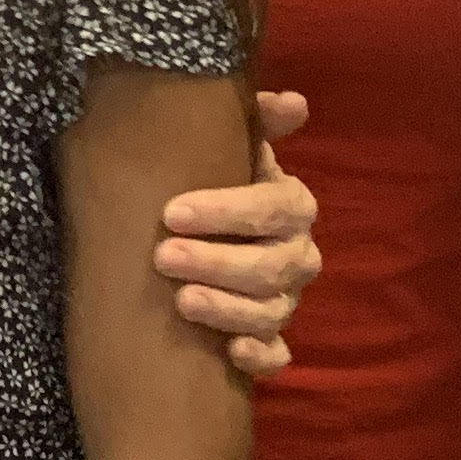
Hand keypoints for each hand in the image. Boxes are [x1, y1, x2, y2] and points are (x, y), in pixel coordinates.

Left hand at [153, 90, 318, 381]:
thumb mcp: (230, 149)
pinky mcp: (271, 340)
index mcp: (291, 206)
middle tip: (163, 256)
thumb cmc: (213, 187)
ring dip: (228, 309)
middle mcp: (297, 254)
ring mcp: (285, 300)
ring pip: (272, 312)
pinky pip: (277, 356)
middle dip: (217, 262)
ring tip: (180, 301)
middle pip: (272, 267)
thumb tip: (295, 102)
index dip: (227, 211)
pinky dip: (259, 356)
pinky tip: (229, 351)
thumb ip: (255, 121)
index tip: (171, 212)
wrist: (198, 236)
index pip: (273, 208)